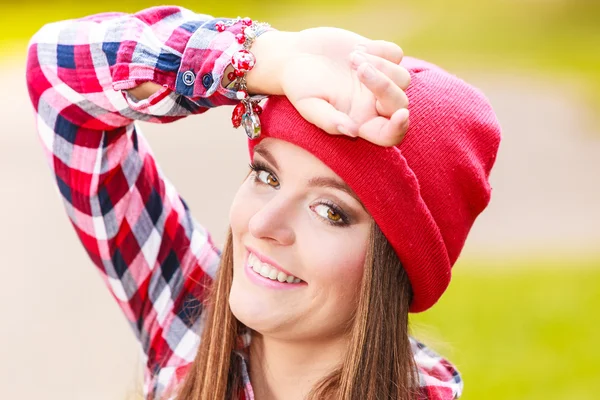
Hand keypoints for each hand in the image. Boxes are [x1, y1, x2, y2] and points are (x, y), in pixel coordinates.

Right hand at [249, 28, 410, 146]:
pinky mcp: (381, 57)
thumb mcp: (308, 105)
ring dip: (380, 65)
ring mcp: (380, 81)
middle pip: (400, 103)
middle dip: (384, 86)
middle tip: (358, 69)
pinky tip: (356, 48)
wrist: (295, 56)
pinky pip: (396, 54)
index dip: (399, 129)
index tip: (401, 116)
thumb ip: (329, 121)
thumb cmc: (299, 85)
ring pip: (403, 78)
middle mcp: (373, 104)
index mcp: (359, 121)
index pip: (388, 135)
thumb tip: (353, 132)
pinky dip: (379, 49)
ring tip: (351, 58)